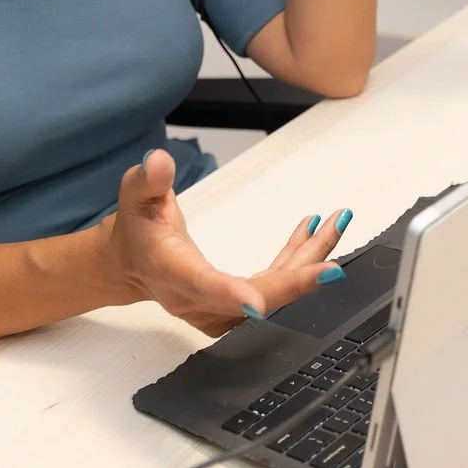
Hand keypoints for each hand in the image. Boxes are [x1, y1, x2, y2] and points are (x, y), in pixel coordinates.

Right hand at [103, 149, 352, 336]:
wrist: (130, 262)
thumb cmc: (136, 227)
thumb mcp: (135, 195)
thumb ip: (148, 180)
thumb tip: (159, 161)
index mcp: (171, 271)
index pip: (200, 285)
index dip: (229, 295)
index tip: (260, 304)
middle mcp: (196, 297)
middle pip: (250, 296)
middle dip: (295, 282)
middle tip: (334, 266)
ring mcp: (217, 305)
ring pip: (270, 290)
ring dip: (308, 261)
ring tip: (337, 223)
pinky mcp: (234, 302)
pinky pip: (272, 283)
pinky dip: (298, 261)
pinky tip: (315, 232)